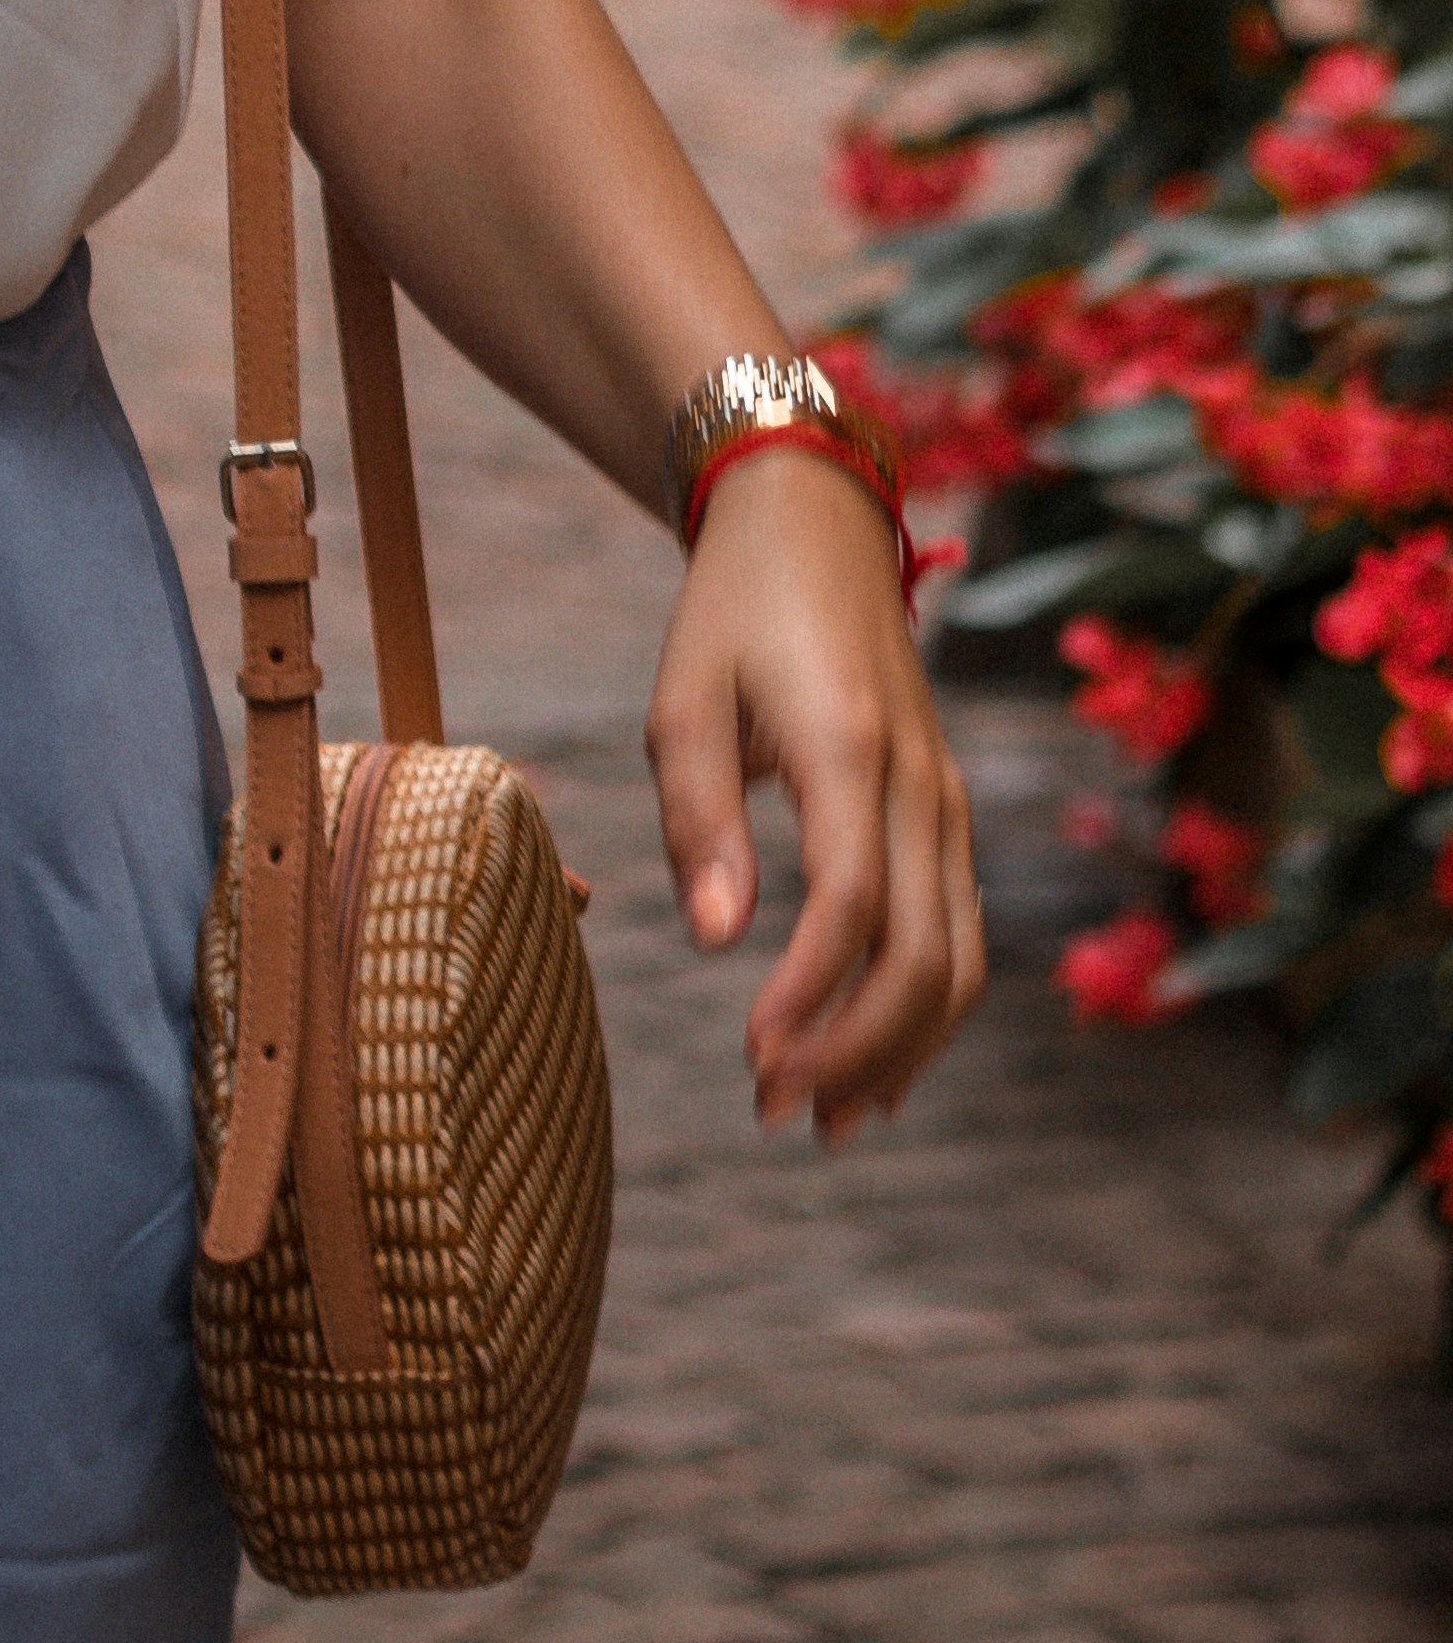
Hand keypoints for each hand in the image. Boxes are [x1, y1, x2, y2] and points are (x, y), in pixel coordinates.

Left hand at [645, 446, 985, 1137]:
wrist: (816, 526)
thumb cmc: (733, 611)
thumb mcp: (684, 696)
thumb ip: (700, 817)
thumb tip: (716, 940)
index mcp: (851, 749)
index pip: (851, 907)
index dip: (809, 997)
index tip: (753, 1058)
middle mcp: (920, 784)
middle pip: (923, 958)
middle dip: (855, 1052)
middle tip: (775, 1110)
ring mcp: (947, 801)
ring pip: (958, 961)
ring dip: (898, 1052)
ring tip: (823, 1117)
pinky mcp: (948, 812)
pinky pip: (958, 932)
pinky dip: (924, 1011)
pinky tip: (871, 1065)